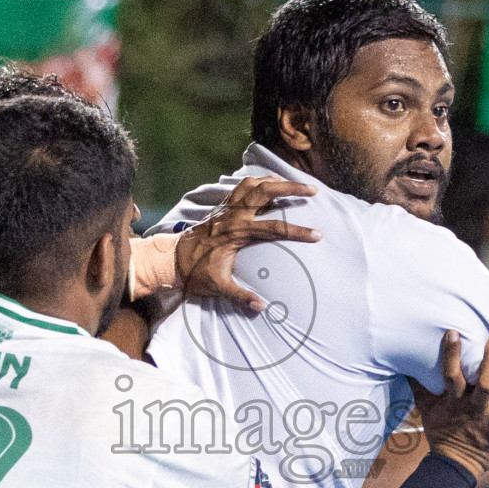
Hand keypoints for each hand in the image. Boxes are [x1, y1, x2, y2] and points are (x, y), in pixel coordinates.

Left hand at [176, 178, 321, 311]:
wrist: (171, 260)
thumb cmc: (194, 273)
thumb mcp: (216, 287)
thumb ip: (239, 296)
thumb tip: (261, 307)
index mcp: (235, 234)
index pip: (273, 229)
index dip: (297, 232)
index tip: (317, 235)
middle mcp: (232, 216)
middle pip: (265, 191)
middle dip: (290, 188)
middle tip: (313, 190)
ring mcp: (226, 208)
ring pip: (252, 183)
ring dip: (274, 180)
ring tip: (294, 184)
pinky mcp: (222, 207)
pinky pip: (242, 187)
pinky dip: (258, 182)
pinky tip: (270, 185)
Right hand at [413, 331, 488, 480]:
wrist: (454, 466)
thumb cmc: (441, 430)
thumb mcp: (426, 408)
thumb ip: (419, 384)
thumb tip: (406, 361)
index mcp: (454, 404)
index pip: (450, 376)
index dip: (450, 355)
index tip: (453, 332)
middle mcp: (476, 412)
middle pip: (485, 386)